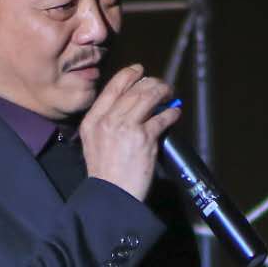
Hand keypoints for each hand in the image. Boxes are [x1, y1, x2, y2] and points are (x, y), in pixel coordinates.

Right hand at [78, 64, 180, 201]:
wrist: (111, 196)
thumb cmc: (106, 174)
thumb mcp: (95, 143)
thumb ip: (107, 124)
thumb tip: (132, 108)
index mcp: (92, 120)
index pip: (112, 88)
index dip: (129, 75)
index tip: (139, 70)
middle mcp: (107, 120)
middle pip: (134, 90)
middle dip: (151, 84)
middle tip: (161, 86)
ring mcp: (126, 127)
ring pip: (148, 97)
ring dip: (163, 92)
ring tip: (170, 94)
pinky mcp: (144, 138)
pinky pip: (162, 117)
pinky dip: (171, 113)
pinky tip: (175, 113)